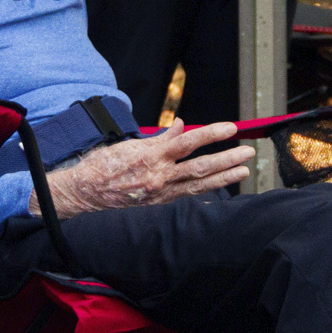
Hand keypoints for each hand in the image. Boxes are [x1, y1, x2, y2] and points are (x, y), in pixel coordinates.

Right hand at [32, 121, 254, 217]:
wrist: (83, 193)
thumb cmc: (102, 164)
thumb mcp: (130, 144)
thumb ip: (159, 138)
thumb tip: (181, 126)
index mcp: (151, 155)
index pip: (188, 141)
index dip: (212, 134)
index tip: (231, 128)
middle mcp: (159, 176)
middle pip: (201, 166)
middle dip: (227, 158)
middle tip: (248, 151)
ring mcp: (160, 194)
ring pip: (198, 185)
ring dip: (223, 177)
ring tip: (243, 170)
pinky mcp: (158, 205)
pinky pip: (186, 198)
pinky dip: (204, 194)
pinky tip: (220, 191)